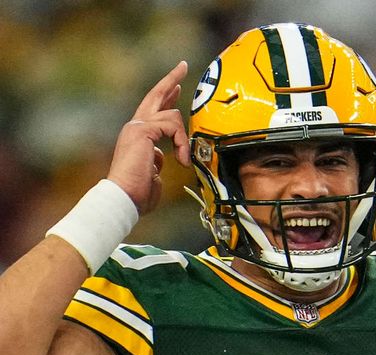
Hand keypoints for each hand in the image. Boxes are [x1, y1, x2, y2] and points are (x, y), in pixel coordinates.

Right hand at [107, 61, 189, 214]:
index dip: (166, 96)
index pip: (153, 109)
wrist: (123, 197)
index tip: (177, 86)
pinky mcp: (142, 130)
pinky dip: (181, 142)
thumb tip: (165, 157)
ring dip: (183, 139)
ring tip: (183, 159)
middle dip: (171, 79)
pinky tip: (181, 159)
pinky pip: (173, 126)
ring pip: (172, 114)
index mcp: (138, 136)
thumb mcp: (153, 172)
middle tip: (182, 66)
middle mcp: (135, 127)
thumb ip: (159, 160)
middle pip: (155, 95)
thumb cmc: (137, 192)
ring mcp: (137, 127)